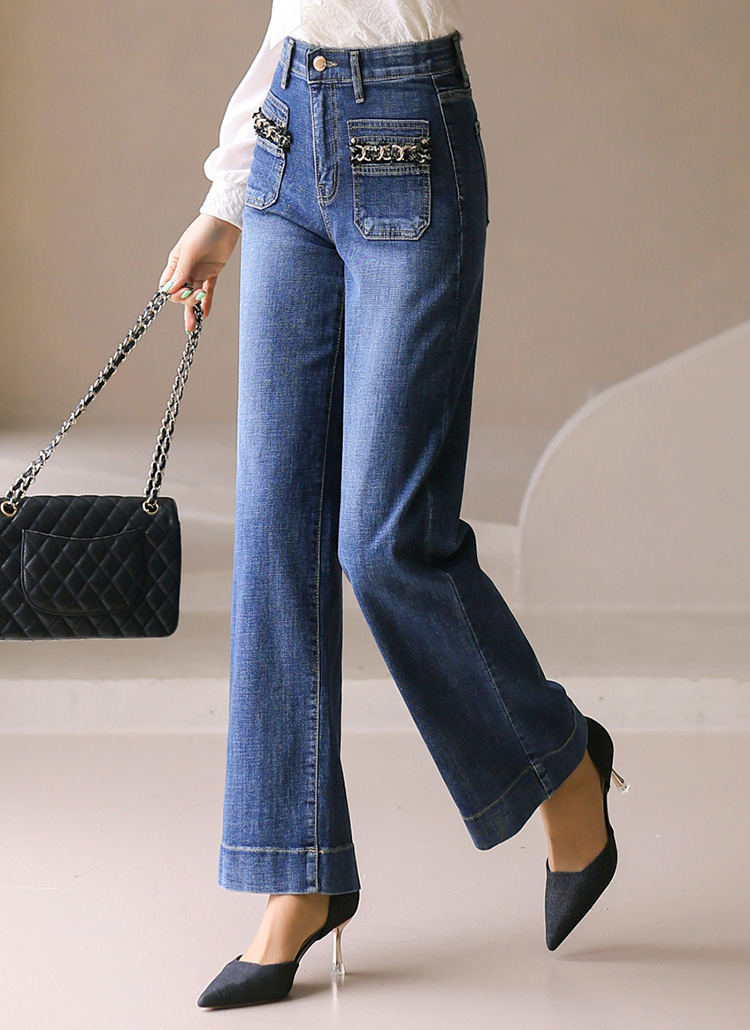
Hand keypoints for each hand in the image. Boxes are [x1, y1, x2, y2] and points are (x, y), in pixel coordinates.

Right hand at [158, 213, 241, 331]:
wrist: (225, 222)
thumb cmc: (204, 231)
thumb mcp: (189, 250)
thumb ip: (181, 271)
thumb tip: (170, 290)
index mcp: (175, 263)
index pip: (168, 285)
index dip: (173, 293)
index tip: (182, 293)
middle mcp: (185, 269)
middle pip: (181, 293)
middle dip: (186, 299)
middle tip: (196, 296)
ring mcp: (199, 272)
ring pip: (194, 295)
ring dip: (194, 308)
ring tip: (196, 322)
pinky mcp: (212, 273)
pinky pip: (209, 291)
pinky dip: (207, 303)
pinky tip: (205, 314)